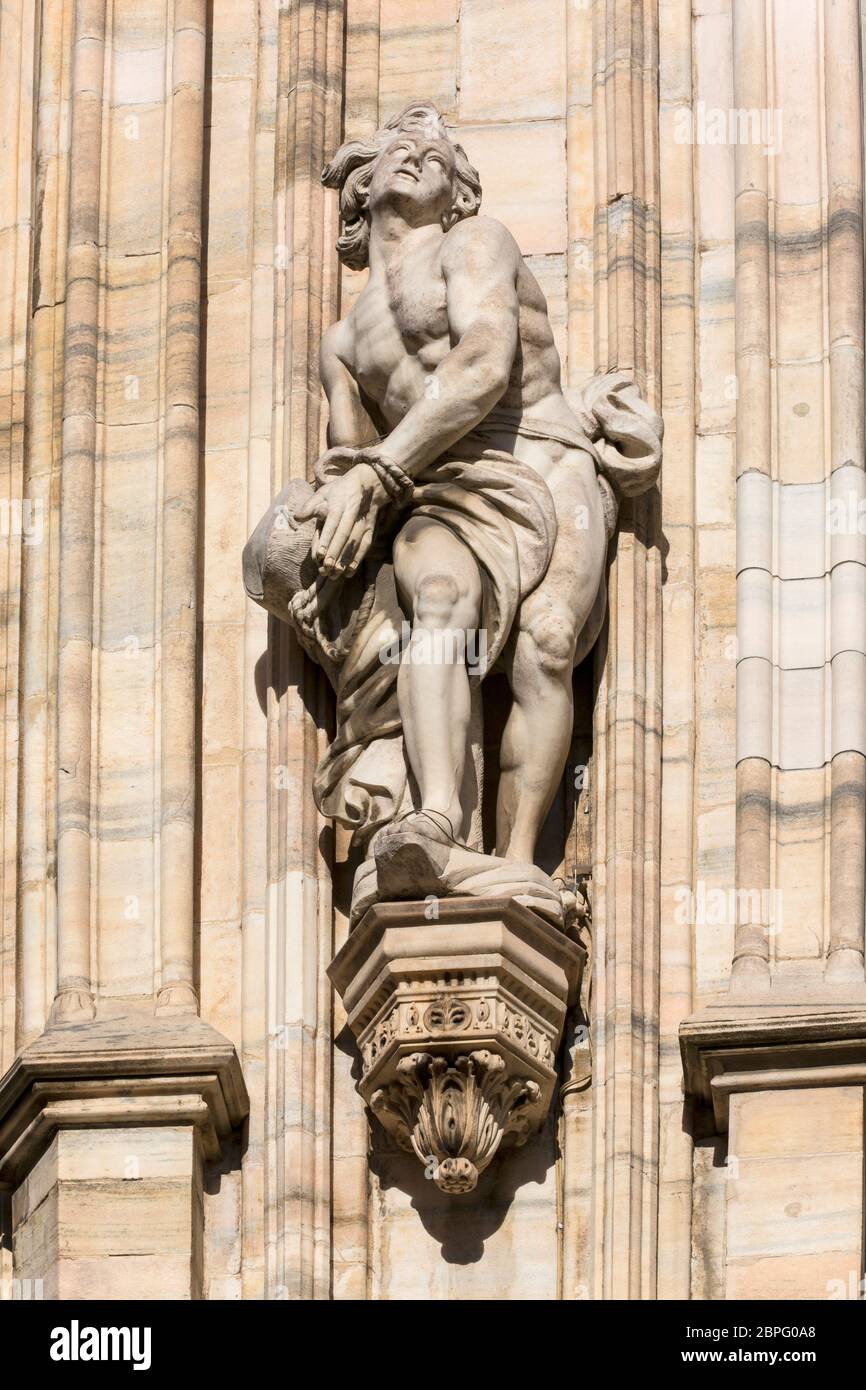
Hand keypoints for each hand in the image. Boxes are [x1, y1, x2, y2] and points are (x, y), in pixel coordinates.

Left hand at [296, 460, 387, 575]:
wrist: (369, 482)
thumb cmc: (340, 489)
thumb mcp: (324, 492)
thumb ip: (310, 506)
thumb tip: (295, 517)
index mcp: (340, 504)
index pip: (333, 524)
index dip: (327, 539)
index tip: (319, 554)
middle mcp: (353, 514)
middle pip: (344, 536)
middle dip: (335, 553)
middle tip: (326, 569)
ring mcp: (364, 522)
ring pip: (355, 543)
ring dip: (346, 559)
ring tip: (335, 573)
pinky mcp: (370, 529)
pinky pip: (365, 546)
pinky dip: (358, 559)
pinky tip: (349, 571)